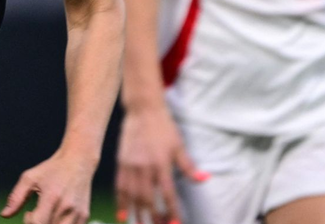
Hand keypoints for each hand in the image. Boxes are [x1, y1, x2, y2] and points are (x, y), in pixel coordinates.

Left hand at [1, 149, 95, 223]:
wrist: (79, 161)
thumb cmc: (52, 169)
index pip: (38, 223)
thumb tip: (4, 215)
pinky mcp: (84, 216)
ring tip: (46, 215)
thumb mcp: (30, 178)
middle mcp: (67, 207)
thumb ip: (16, 198)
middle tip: (36, 215)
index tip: (29, 214)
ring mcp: (78, 213)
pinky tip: (56, 215)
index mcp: (52, 197)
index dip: (30, 222)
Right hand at [115, 105, 206, 223]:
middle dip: (153, 217)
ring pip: (132, 196)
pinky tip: (123, 214)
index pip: (168, 194)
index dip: (172, 211)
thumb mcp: (179, 146)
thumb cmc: (164, 128)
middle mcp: (145, 167)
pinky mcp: (121, 162)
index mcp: (161, 163)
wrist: (143, 110)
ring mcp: (131, 165)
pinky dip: (121, 202)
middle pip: (148, 199)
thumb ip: (189, 166)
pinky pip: (120, 187)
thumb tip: (204, 179)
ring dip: (136, 214)